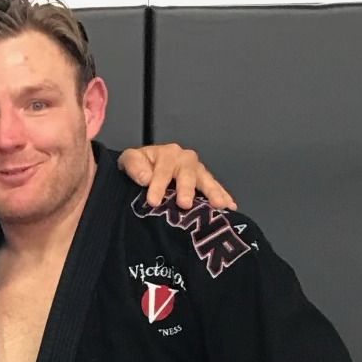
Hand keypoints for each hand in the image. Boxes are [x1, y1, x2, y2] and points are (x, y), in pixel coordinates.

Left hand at [118, 142, 236, 211]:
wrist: (145, 169)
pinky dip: (223, 196)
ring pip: (205, 180)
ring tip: (219, 205)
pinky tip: (231, 207)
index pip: (163, 170)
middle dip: (186, 188)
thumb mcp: (130, 160)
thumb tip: (144, 178)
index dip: (158, 185)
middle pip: (187, 173)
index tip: (153, 202)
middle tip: (184, 204)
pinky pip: (215, 188)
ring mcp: (196, 170)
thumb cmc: (139, 166)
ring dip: (213, 192)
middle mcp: (184, 159)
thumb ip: (134, 166)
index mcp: (167, 154)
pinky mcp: (204, 182)